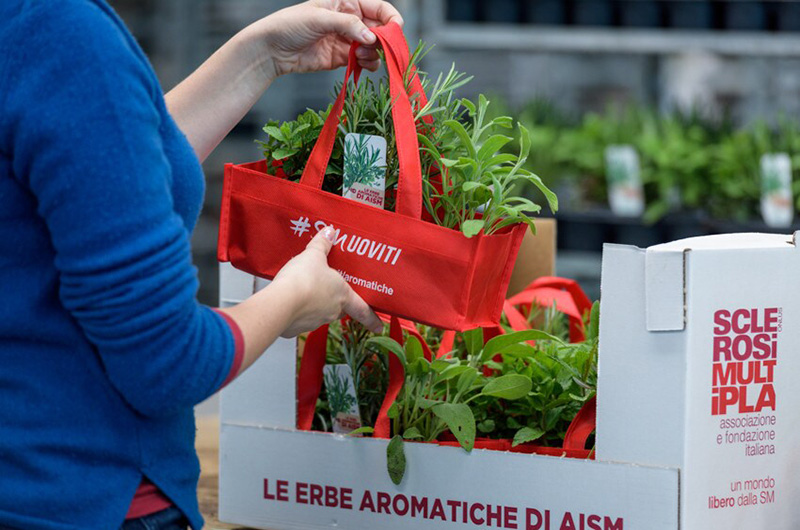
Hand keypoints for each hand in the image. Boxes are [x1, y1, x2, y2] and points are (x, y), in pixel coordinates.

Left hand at [244, 0, 403, 79]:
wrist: (272, 50)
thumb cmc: (291, 25)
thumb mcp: (319, 18)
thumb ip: (348, 25)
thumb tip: (372, 37)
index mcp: (347, 2)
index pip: (379, 7)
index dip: (391, 18)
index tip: (396, 30)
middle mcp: (351, 20)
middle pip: (380, 29)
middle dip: (384, 40)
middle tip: (378, 48)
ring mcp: (348, 40)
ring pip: (374, 47)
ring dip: (374, 53)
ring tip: (360, 56)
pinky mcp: (343, 58)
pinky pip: (364, 61)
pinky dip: (368, 64)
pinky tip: (361, 64)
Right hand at [272, 226, 382, 336]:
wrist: (280, 303)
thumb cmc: (302, 280)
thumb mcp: (314, 255)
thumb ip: (322, 244)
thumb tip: (329, 232)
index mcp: (343, 296)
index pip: (363, 310)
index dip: (372, 319)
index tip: (379, 327)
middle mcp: (332, 311)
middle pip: (339, 309)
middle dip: (335, 302)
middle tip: (328, 292)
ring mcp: (314, 322)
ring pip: (318, 313)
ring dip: (313, 305)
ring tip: (302, 291)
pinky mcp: (296, 329)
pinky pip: (299, 320)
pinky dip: (295, 312)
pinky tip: (288, 301)